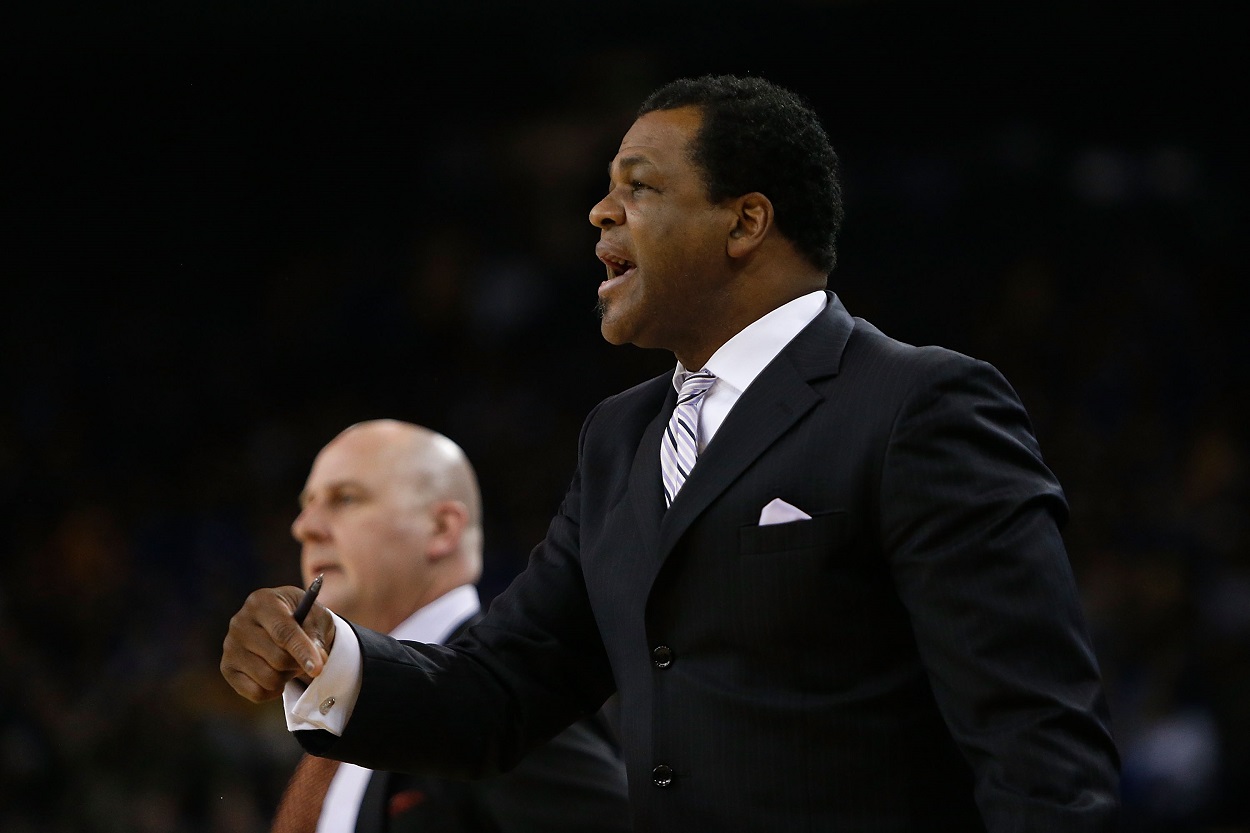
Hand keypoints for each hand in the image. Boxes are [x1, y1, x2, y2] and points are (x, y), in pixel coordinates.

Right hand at [220, 586, 336, 701]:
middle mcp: (240, 621)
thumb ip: (316, 637)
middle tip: (308, 659)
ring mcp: (230, 646)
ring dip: (288, 677)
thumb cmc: (305, 618)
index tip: (318, 668)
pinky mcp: (227, 668)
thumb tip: (316, 663)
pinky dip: (274, 691)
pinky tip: (277, 675)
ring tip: (290, 663)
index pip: (283, 631)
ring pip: (269, 679)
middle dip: (299, 664)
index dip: (302, 651)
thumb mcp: (317, 618)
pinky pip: (256, 693)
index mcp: (263, 601)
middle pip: (278, 659)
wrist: (288, 623)